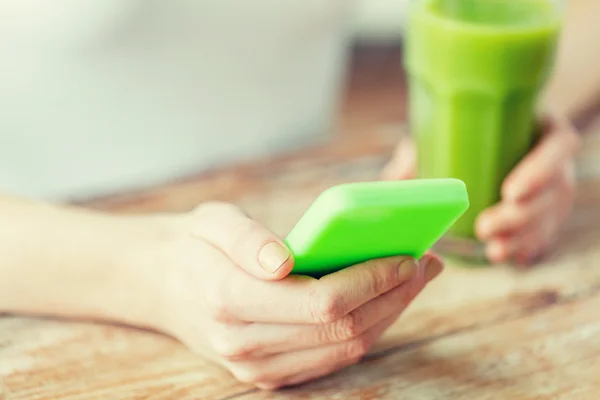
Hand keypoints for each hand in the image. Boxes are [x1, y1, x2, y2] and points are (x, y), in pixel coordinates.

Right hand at [147, 202, 442, 388]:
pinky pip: (332, 359)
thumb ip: (246, 239)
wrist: (161, 284)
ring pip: (345, 350)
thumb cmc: (195, 246)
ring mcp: (257, 368)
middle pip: (343, 331)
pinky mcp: (269, 375)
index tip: (407, 256)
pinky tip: (382, 303)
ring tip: (413, 280)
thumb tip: (284, 259)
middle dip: (393, 297)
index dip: (372, 281)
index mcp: (230, 299)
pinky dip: (365, 331)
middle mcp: (244, 344)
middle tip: (424, 263)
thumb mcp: (212, 221)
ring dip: (388, 316)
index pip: (322, 303)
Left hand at [381, 113, 580, 264]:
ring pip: (549, 216)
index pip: (558, 145)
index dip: (539, 170)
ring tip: (492, 250)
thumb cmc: (466, 130)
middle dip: (521, 216)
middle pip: (553, 190)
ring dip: (521, 237)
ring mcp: (553, 188)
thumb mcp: (446, 131)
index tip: (510, 191)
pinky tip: (504, 255)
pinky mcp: (546, 211)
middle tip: (485, 227)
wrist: (494, 135)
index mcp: (540, 127)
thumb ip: (419, 153)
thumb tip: (389, 183)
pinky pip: (545, 232)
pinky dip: (525, 246)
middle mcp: (553, 159)